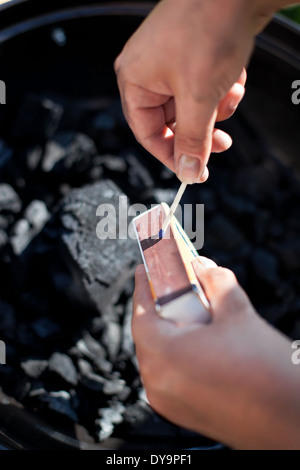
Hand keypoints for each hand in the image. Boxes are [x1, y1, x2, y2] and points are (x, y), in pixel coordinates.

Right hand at [115, 0, 278, 182]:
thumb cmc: (208, 28)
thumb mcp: (199, 98)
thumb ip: (192, 141)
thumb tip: (188, 172)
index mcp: (135, 80)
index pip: (147, 134)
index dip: (172, 156)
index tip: (195, 171)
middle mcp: (148, 71)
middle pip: (172, 122)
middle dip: (202, 130)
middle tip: (222, 143)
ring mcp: (171, 61)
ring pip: (192, 106)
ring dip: (216, 108)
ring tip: (230, 94)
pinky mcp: (192, 54)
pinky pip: (204, 86)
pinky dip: (222, 89)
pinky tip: (234, 78)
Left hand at [132, 261, 299, 448]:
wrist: (289, 419)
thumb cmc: (264, 370)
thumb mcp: (238, 313)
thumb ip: (215, 282)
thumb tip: (202, 267)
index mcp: (163, 356)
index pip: (141, 313)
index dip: (142, 287)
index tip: (144, 270)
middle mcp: (158, 383)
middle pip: (149, 335)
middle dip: (160, 309)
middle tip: (172, 289)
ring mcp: (169, 402)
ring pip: (159, 356)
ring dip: (171, 332)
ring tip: (190, 315)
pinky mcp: (183, 412)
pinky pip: (170, 374)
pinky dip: (178, 354)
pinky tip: (199, 343)